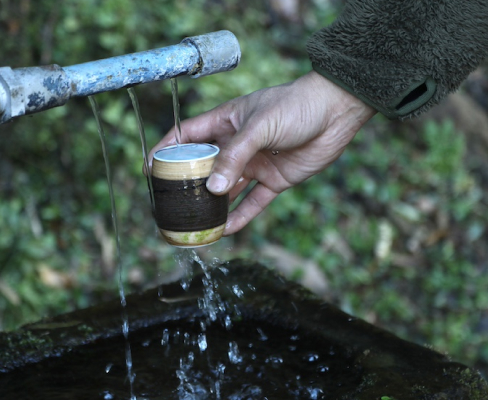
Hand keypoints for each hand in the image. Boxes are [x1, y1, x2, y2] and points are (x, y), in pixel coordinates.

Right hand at [149, 71, 375, 234]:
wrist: (337, 112)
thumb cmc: (296, 106)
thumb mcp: (260, 126)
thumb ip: (235, 155)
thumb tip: (213, 188)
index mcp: (226, 122)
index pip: (187, 136)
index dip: (167, 150)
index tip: (150, 169)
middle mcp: (236, 146)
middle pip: (204, 167)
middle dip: (188, 186)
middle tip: (170, 206)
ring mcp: (254, 164)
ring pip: (227, 190)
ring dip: (213, 207)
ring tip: (195, 225)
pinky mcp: (274, 180)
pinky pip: (253, 202)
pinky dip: (241, 217)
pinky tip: (226, 231)